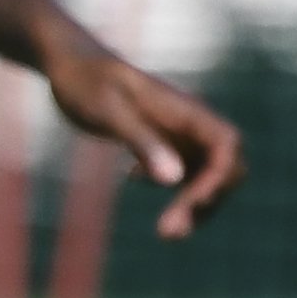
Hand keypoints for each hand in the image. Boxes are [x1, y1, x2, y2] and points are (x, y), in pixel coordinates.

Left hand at [45, 38, 243, 236]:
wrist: (69, 64)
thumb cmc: (86, 81)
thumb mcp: (109, 112)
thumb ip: (142, 142)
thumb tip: (173, 180)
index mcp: (185, 111)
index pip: (227, 147)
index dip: (219, 180)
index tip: (192, 205)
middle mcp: (190, 122)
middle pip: (223, 168)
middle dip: (205, 202)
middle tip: (169, 233)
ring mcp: (178, 132)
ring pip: (204, 174)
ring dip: (191, 203)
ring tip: (165, 232)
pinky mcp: (161, 139)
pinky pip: (183, 169)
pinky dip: (171, 186)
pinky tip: (132, 178)